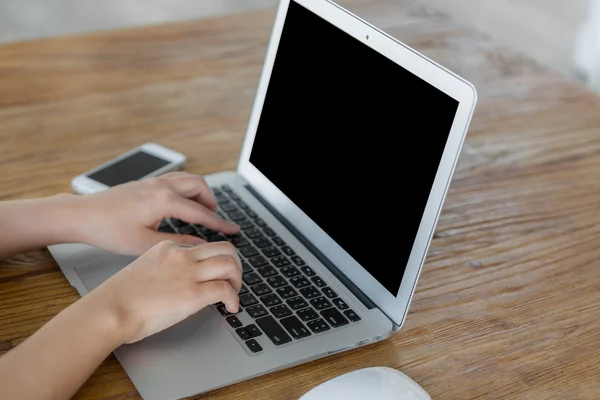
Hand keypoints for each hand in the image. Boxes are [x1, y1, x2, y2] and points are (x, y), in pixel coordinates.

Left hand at [73, 172, 238, 254]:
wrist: (82, 215)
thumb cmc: (109, 230)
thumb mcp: (146, 243)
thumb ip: (178, 242)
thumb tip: (199, 244)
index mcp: (164, 200)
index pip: (201, 212)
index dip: (220, 223)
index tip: (233, 229)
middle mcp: (161, 186)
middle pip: (200, 186)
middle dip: (212, 202)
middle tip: (215, 220)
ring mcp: (153, 181)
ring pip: (189, 179)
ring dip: (200, 193)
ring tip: (202, 212)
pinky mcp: (146, 182)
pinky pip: (176, 179)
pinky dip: (187, 190)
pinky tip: (182, 204)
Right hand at [89, 240, 241, 343]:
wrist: (109, 310)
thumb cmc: (119, 298)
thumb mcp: (144, 269)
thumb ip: (165, 268)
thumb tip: (183, 281)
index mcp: (167, 248)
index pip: (204, 246)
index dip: (216, 259)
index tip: (218, 272)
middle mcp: (181, 256)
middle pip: (225, 248)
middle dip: (236, 265)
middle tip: (233, 281)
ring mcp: (188, 273)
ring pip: (231, 264)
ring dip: (238, 280)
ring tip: (233, 293)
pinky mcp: (193, 294)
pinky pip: (226, 290)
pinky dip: (234, 299)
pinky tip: (230, 307)